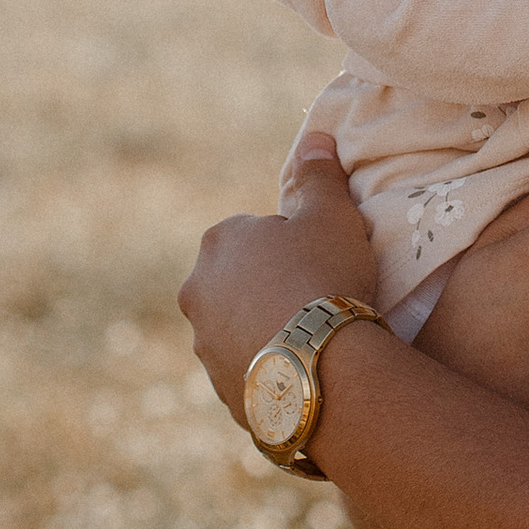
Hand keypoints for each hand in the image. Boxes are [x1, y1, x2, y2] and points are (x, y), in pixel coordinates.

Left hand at [178, 135, 378, 418]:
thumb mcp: (331, 214)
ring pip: (241, 328)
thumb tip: (316, 139)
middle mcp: (197, 293)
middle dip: (271, 287)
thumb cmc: (325, 276)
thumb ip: (319, 176)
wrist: (323, 366)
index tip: (320, 261)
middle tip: (319, 298)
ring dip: (268, 329)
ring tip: (315, 340)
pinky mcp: (221, 390)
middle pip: (241, 282)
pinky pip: (250, 371)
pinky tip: (306, 369)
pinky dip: (271, 368)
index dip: (293, 245)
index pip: (256, 233)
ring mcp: (205, 346)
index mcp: (218, 242)